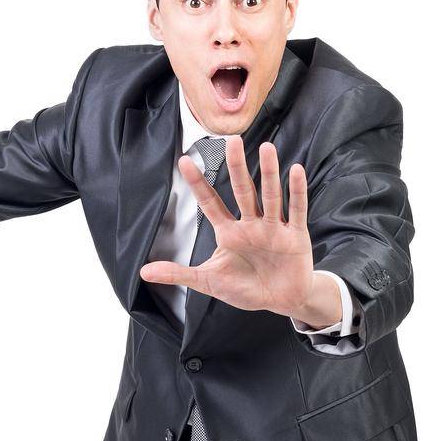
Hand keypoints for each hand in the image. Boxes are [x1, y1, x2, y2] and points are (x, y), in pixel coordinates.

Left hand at [140, 138, 337, 325]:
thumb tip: (144, 272)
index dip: (198, 184)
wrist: (281, 300)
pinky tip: (294, 170)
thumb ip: (178, 274)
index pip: (210, 203)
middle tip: (232, 140)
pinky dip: (296, 192)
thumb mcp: (208, 281)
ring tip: (267, 148)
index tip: (184, 161)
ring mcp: (273, 228)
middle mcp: (250, 225)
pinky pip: (297, 211)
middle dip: (237, 167)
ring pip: (270, 196)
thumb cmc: (245, 288)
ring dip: (269, 173)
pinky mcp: (295, 236)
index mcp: (228, 233)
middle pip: (243, 191)